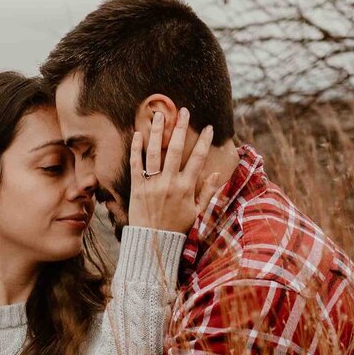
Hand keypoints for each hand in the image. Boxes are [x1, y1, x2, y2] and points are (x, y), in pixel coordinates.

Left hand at [127, 106, 214, 233]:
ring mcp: (152, 184)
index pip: (197, 159)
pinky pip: (135, 164)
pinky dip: (136, 149)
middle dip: (181, 128)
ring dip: (158, 132)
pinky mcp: (137, 187)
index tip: (208, 127)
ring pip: (155, 152)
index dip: (204, 141)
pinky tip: (137, 134)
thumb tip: (217, 173)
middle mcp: (169, 183)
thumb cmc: (177, 228)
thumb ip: (207, 192)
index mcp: (186, 188)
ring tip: (160, 115)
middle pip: (176, 149)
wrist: (153, 243)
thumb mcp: (197, 212)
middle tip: (183, 111)